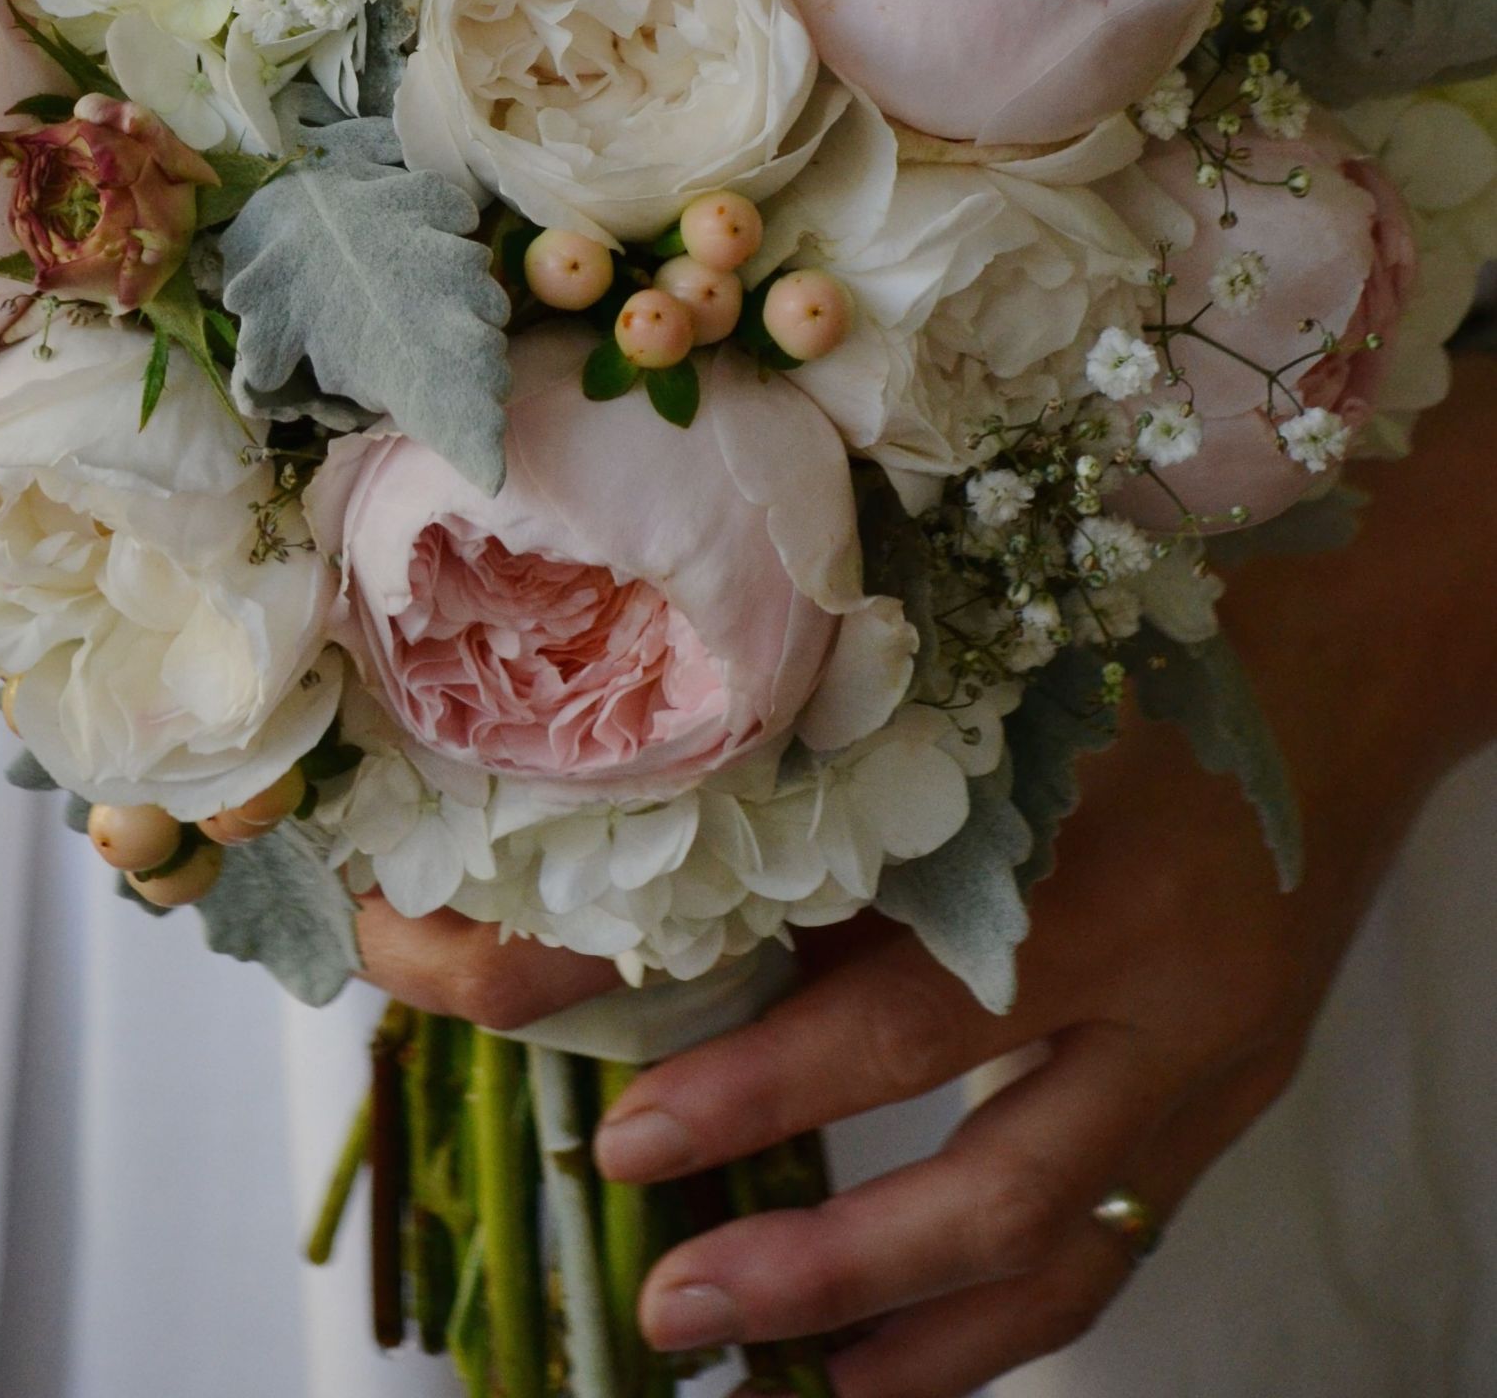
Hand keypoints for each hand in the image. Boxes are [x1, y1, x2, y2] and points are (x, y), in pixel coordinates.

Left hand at [587, 363, 1496, 1393]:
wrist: (1347, 666)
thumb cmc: (1134, 649)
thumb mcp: (988, 711)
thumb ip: (848, 832)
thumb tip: (644, 924)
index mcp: (1106, 882)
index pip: (912, 1019)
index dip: (762, 1089)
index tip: (626, 1137)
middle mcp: (1177, 1004)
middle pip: (1000, 1192)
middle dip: (826, 1265)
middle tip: (678, 1302)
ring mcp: (1218, 1070)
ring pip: (1068, 1251)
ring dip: (916, 1331)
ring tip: (779, 1375)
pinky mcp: (1229, 1098)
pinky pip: (1113, 1233)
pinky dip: (1003, 1307)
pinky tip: (897, 1347)